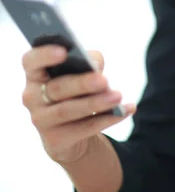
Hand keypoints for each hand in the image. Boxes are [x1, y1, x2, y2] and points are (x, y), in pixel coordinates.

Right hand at [21, 45, 135, 164]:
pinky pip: (83, 128)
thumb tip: (94, 66)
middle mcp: (31, 97)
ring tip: (118, 96)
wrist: (71, 131)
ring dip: (96, 103)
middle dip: (82, 84)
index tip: (64, 51)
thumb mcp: (80, 71)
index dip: (45, 54)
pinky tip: (125, 110)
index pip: (31, 61)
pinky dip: (107, 118)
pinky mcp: (55, 140)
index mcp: (35, 73)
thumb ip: (86, 61)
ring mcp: (41, 120)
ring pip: (69, 110)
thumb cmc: (76, 89)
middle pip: (56, 88)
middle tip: (104, 80)